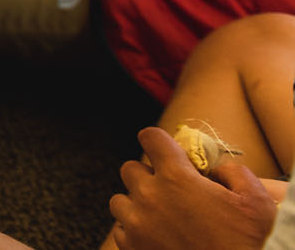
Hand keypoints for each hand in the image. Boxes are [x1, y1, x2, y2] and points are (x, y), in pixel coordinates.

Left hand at [109, 127, 277, 249]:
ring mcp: (137, 224)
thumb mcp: (255, 201)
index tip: (164, 150)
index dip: (158, 141)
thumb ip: (234, 173)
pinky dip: (133, 230)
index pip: (151, 137)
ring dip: (137, 204)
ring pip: (120, 200)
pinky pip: (120, 230)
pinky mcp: (132, 248)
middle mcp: (150, 196)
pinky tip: (156, 236)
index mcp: (176, 177)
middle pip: (130, 169)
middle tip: (169, 191)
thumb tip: (216, 170)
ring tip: (161, 216)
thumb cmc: (247, 242)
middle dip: (148, 175)